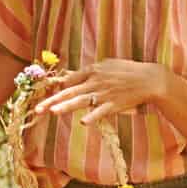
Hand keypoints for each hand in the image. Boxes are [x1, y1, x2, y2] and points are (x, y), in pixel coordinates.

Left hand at [34, 58, 170, 125]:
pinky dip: (92, 116)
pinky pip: (101, 111)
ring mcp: (104, 93)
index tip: (44, 95)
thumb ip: (89, 71)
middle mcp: (96, 81)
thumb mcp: (107, 65)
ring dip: (66, 106)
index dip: (56, 88)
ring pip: (81, 101)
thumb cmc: (128, 71)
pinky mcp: (114, 104)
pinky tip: (83, 122)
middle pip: (70, 91)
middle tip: (37, 109)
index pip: (70, 79)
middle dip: (52, 100)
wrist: (149, 79)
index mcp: (93, 70)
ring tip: (53, 112)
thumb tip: (70, 76)